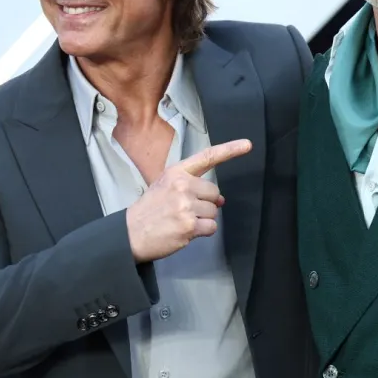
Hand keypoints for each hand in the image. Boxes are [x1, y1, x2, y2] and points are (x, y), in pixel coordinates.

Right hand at [126, 139, 251, 261]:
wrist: (130, 233)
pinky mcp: (189, 225)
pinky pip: (211, 227)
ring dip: (202, 219)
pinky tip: (185, 231)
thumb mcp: (165, 186)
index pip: (207, 157)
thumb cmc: (149, 210)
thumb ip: (192, 187)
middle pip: (215, 193)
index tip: (247, 145)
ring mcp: (186, 206)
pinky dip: (203, 232)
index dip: (230, 150)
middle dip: (206, 204)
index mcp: (176, 172)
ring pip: (214, 212)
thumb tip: (221, 199)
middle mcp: (183, 186)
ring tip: (181, 221)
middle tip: (184, 211)